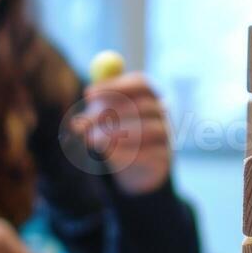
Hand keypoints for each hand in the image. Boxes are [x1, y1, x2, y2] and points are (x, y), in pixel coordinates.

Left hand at [69, 71, 172, 196]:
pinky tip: (108, 154)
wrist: (139, 169)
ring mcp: (167, 135)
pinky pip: (145, 153)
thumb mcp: (108, 117)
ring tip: (91, 139)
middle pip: (141, 105)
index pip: (140, 83)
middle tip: (84, 121)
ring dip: (114, 133)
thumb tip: (89, 94)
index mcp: (151, 95)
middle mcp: (164, 113)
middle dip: (109, 112)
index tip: (88, 93)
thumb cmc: (120, 133)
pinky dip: (124, 152)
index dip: (115, 85)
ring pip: (145, 129)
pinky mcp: (164, 158)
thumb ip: (100, 103)